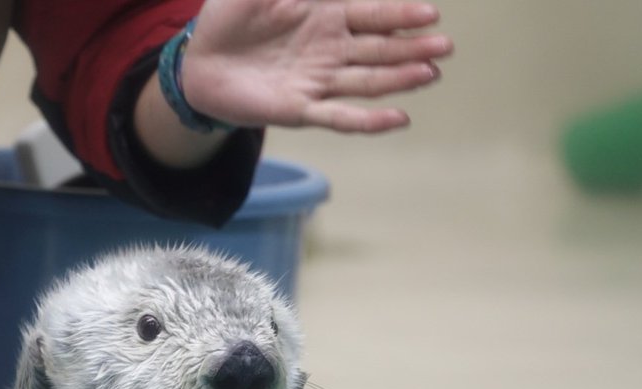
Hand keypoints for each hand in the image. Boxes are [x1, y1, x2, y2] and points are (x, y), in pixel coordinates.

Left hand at [183, 0, 453, 132]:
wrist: (197, 62)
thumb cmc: (230, 18)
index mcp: (327, 16)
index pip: (373, 15)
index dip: (401, 16)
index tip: (432, 14)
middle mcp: (330, 51)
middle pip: (379, 50)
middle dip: (412, 49)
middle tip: (444, 47)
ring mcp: (318, 82)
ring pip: (367, 82)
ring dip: (399, 80)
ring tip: (430, 75)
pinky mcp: (300, 110)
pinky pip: (339, 117)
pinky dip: (369, 121)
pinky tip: (399, 119)